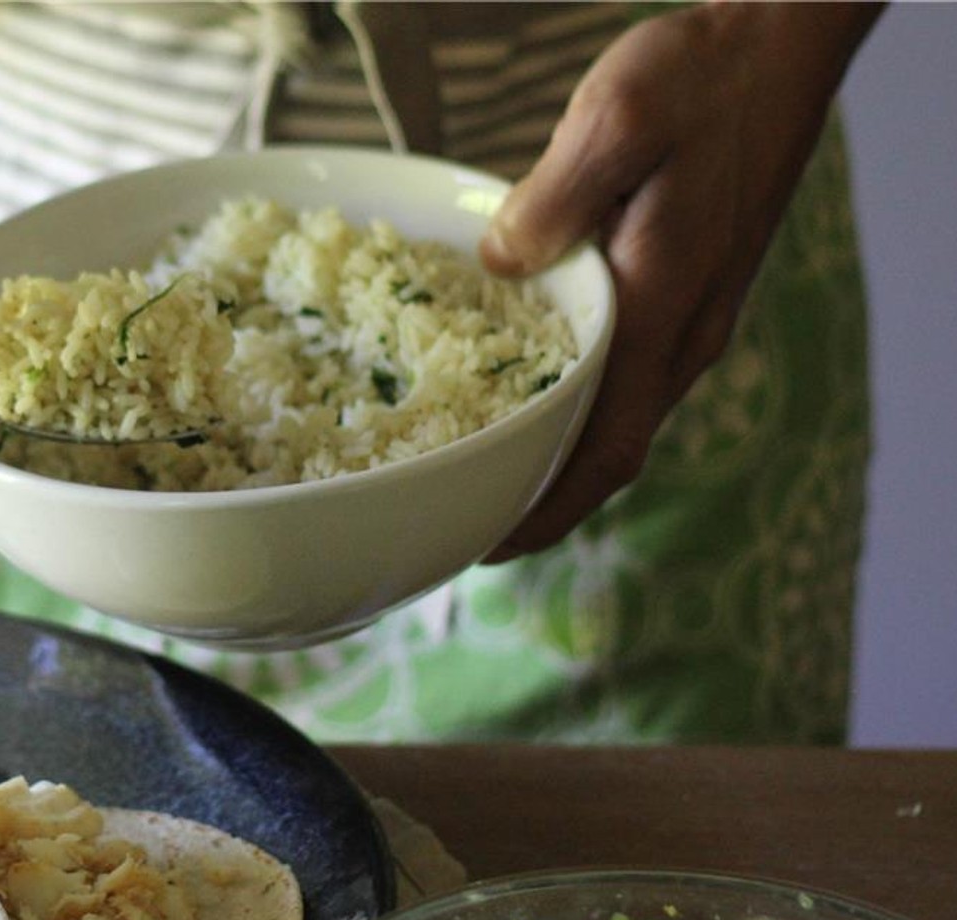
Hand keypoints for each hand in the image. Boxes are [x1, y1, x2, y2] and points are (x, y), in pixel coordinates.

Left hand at [479, 1, 880, 560]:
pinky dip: (578, 409)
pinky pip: (628, 379)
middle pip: (610, 452)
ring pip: (620, 420)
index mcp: (664, 308)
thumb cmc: (703, 76)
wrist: (780, 44)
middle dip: (543, 502)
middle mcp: (686, 334)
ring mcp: (693, 319)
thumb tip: (500, 264)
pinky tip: (530, 396)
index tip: (489, 544)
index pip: (605, 447)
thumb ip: (555, 197)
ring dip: (559, 461)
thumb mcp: (618, 115)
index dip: (547, 508)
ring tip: (488, 476)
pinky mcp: (687, 294)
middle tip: (466, 523)